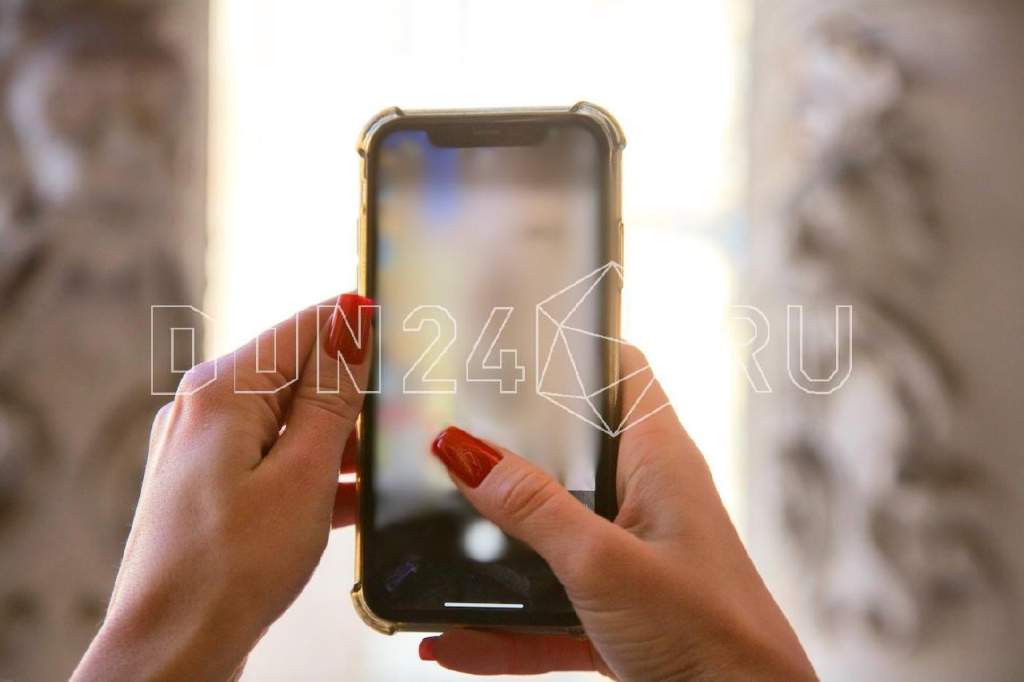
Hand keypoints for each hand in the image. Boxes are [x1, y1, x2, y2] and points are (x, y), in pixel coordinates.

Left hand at [73, 293, 373, 680]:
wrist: (170, 650)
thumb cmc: (231, 568)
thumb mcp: (304, 474)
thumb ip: (333, 394)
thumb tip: (353, 319)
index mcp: (221, 391)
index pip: (304, 327)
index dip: (358, 330)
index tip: (405, 341)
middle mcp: (203, 409)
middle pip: (295, 372)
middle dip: (350, 396)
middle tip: (396, 428)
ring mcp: (201, 449)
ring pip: (286, 419)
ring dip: (333, 441)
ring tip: (373, 476)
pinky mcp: (208, 486)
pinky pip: (270, 458)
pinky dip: (309, 472)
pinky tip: (346, 503)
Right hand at [422, 345, 815, 680]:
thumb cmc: (710, 634)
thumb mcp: (602, 562)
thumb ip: (531, 507)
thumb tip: (461, 449)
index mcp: (659, 458)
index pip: (621, 369)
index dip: (575, 342)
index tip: (512, 332)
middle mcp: (644, 497)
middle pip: (569, 451)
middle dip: (510, 445)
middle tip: (442, 430)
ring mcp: (627, 554)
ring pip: (548, 534)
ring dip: (494, 548)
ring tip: (428, 544)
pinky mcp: (613, 609)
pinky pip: (544, 605)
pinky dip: (501, 623)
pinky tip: (449, 638)